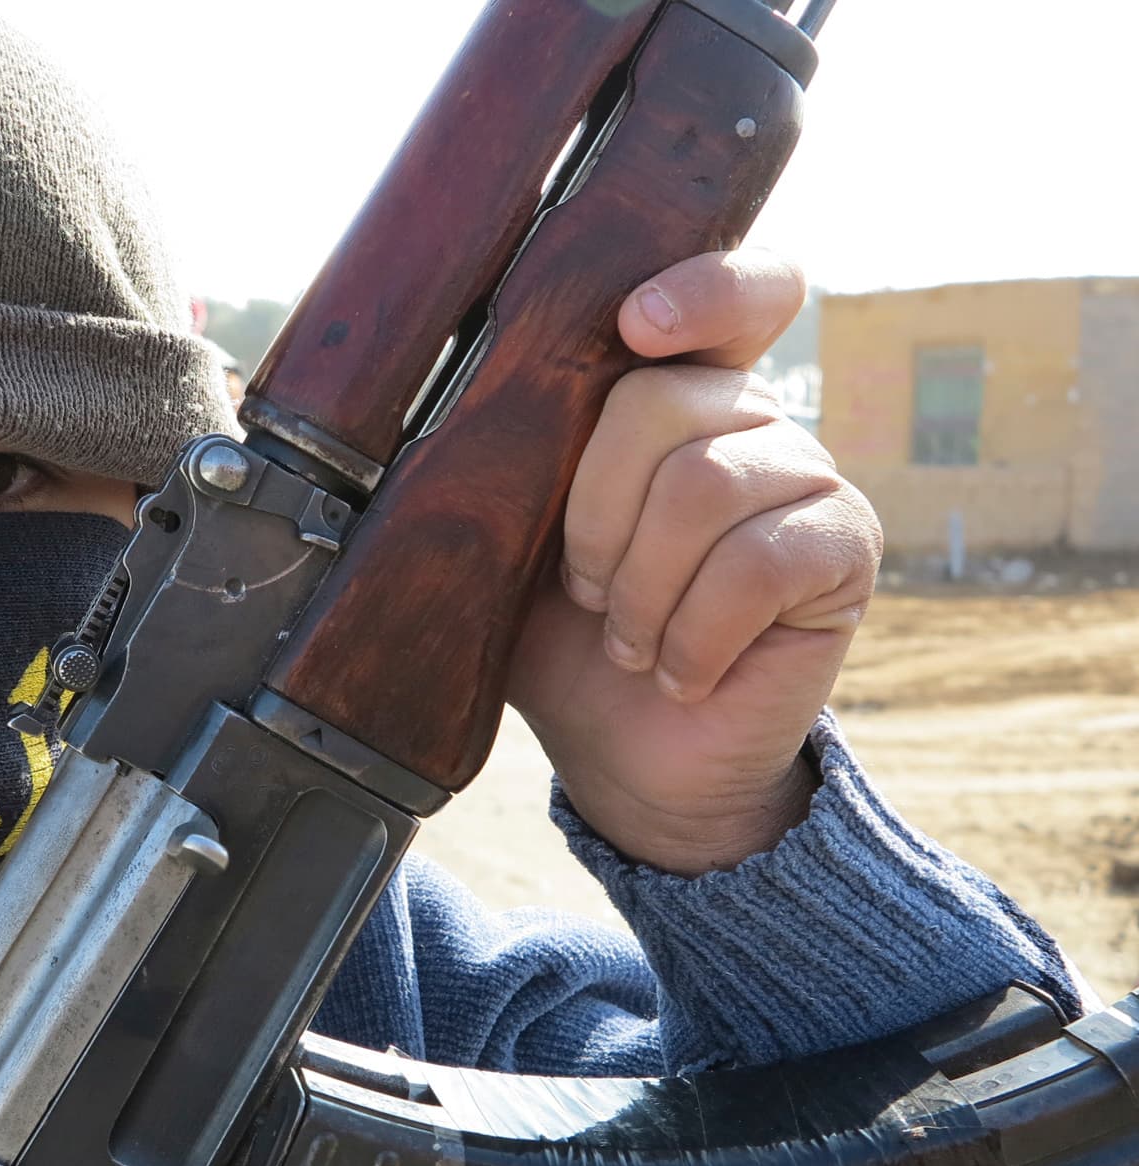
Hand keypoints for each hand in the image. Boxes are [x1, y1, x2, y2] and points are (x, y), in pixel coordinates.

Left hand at [505, 250, 880, 875]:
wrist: (622, 753)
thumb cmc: (562, 638)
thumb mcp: (511, 543)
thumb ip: (504, 464)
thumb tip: (445, 411)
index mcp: (671, 395)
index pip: (731, 294)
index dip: (701, 287)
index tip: (636, 325)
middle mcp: (751, 418)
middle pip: (660, 405)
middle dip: (594, 518)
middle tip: (586, 593)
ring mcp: (808, 478)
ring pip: (703, 487)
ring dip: (640, 590)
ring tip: (630, 641)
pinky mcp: (845, 549)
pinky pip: (756, 565)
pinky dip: (692, 635)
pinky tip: (680, 671)